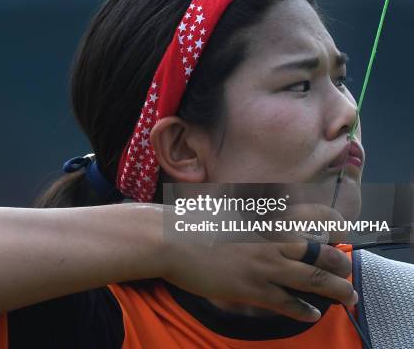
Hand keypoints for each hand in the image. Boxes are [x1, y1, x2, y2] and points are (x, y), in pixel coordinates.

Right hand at [162, 203, 356, 321]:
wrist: (171, 240)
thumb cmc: (195, 222)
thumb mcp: (229, 207)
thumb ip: (251, 209)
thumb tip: (261, 208)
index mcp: (268, 216)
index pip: (315, 216)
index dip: (334, 226)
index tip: (341, 234)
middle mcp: (273, 239)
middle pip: (323, 252)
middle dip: (342, 263)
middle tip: (349, 271)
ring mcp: (264, 264)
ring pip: (314, 279)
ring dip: (337, 290)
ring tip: (348, 297)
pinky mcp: (252, 287)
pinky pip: (287, 302)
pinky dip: (304, 310)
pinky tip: (312, 314)